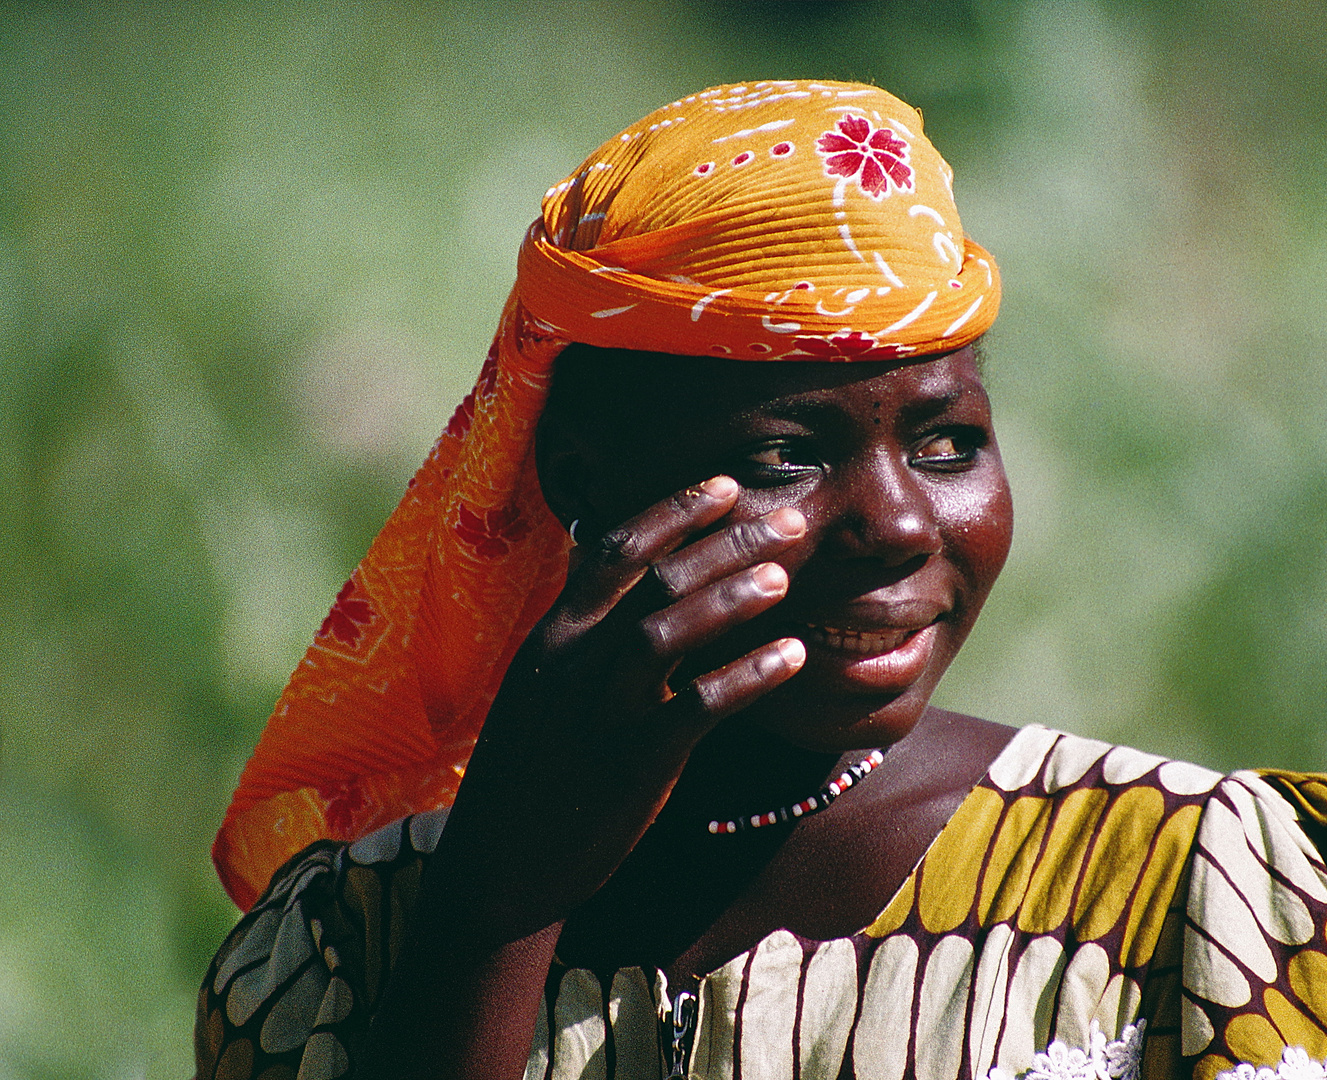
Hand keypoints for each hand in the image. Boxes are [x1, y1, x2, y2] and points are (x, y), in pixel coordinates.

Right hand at [428, 475, 807, 927]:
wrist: (501, 867)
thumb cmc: (536, 772)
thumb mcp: (547, 690)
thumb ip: (590, 637)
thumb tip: (641, 588)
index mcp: (553, 635)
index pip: (615, 551)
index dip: (675, 512)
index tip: (730, 487)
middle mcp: (571, 661)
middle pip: (654, 580)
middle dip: (725, 542)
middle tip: (789, 520)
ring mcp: (598, 710)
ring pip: (667, 632)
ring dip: (732, 598)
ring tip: (786, 577)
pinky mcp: (629, 763)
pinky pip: (696, 706)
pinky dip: (748, 675)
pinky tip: (794, 657)